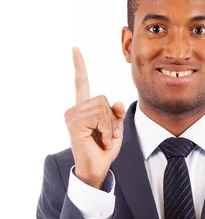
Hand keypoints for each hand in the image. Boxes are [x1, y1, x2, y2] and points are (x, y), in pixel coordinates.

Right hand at [64, 47, 125, 187]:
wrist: (97, 169)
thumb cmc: (104, 150)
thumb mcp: (115, 128)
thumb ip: (117, 113)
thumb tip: (118, 103)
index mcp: (84, 108)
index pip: (82, 83)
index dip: (79, 66)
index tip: (75, 49)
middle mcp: (75, 109)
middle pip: (103, 98)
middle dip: (112, 118)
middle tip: (108, 135)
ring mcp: (72, 116)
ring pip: (102, 107)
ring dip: (110, 126)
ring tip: (104, 139)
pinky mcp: (74, 123)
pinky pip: (99, 117)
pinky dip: (106, 130)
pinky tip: (100, 141)